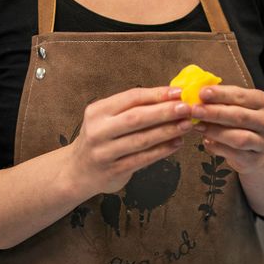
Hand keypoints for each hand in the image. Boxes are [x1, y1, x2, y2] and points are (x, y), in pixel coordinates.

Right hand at [66, 86, 192, 195]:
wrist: (77, 171)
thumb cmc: (100, 139)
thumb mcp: (106, 118)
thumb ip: (131, 108)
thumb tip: (169, 97)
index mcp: (97, 111)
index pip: (131, 98)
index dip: (157, 94)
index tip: (179, 92)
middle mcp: (98, 131)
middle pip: (136, 118)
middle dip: (165, 112)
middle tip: (186, 108)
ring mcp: (104, 152)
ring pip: (141, 140)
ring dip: (167, 131)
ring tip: (187, 125)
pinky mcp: (113, 171)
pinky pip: (142, 159)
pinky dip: (162, 150)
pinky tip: (176, 143)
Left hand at [191, 84, 263, 178]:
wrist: (256, 149)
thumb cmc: (240, 122)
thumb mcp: (235, 106)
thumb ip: (220, 100)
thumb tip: (197, 94)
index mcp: (263, 102)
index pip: (241, 96)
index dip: (221, 94)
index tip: (202, 93)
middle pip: (240, 116)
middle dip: (215, 112)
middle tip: (195, 110)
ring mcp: (263, 142)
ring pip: (238, 137)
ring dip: (215, 131)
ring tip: (197, 126)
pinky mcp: (254, 159)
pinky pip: (234, 153)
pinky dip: (217, 147)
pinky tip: (206, 141)